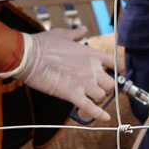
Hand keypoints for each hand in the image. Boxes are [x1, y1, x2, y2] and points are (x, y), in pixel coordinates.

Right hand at [0, 27, 115, 120]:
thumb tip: (84, 29)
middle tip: (99, 88)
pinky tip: (105, 118)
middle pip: (112, 84)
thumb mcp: (63, 33)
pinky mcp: (72, 94)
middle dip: (108, 88)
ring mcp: (83, 83)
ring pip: (102, 96)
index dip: (120, 71)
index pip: (117, 64)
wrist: (28, 56)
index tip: (119, 74)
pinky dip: (99, 114)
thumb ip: (77, 34)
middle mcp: (92, 69)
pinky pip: (90, 108)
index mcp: (92, 54)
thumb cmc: (44, 43)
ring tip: (91, 97)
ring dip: (99, 98)